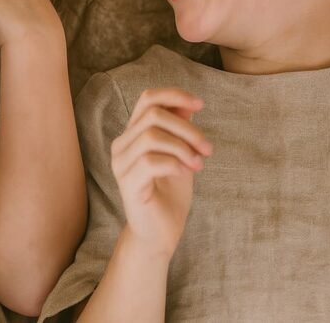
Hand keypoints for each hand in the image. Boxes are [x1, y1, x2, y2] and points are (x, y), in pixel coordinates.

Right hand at [110, 88, 211, 259]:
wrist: (160, 235)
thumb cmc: (170, 195)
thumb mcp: (181, 155)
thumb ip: (180, 130)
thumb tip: (188, 103)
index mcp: (132, 135)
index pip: (147, 99)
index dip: (174, 95)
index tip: (201, 104)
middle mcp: (121, 146)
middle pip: (153, 115)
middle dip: (187, 128)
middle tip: (208, 149)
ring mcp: (121, 165)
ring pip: (152, 136)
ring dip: (183, 148)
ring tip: (199, 165)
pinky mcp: (127, 184)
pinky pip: (151, 161)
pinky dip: (175, 163)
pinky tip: (187, 174)